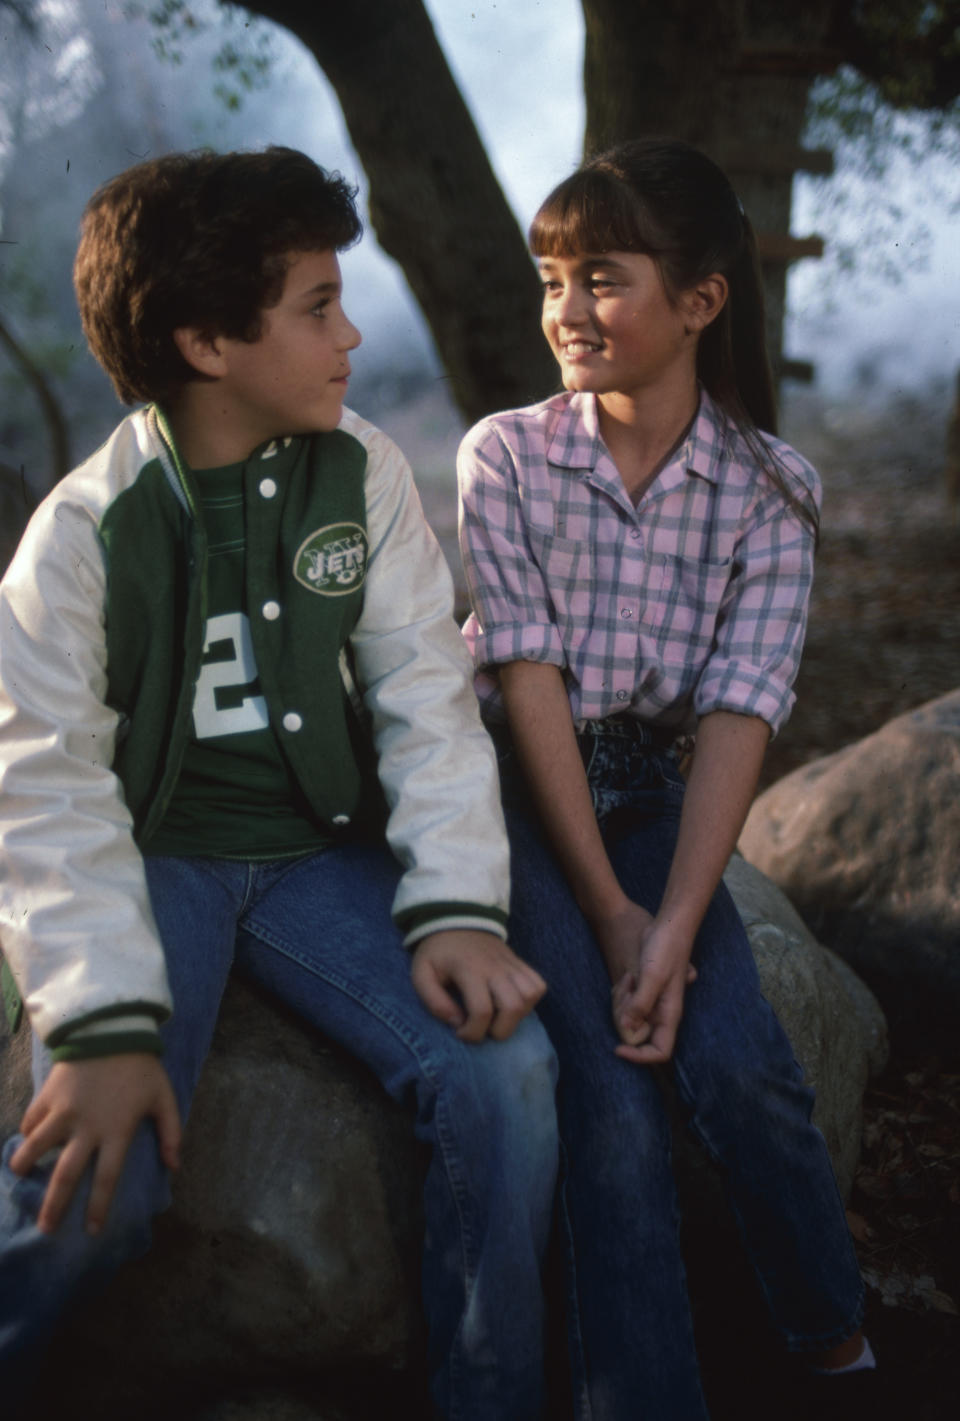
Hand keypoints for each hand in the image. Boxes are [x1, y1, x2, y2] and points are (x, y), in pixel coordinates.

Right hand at [10, 1054, 180, 1235]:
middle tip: (45, 1229)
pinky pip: (32, 1120)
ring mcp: (63, 1111)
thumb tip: (174, 1167)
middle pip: (66, 1174)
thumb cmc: (140, 1065)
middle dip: (55, 1205)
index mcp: (116, 1130)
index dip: (99, 1207)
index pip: (107, 1177)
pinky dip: (28, 1132)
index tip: (92, 1231)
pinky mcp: (48, 1094)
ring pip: (37, 1146)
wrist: (112, 1027)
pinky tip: (26, 1140)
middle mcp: (87, 1126)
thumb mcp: (163, 1096)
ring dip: (26, 1165)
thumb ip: (171, 1132)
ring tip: (19, 1178)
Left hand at [410, 929, 546, 1042]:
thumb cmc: (438, 952)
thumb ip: (433, 1001)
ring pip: (530, 996)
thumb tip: (456, 1023)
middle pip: (513, 1007)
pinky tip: (510, 1003)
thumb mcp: (421, 974)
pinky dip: (529, 1001)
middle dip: (500, 1030)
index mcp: (468, 969)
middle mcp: (495, 967)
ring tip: (497, 1016)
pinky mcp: (520, 963)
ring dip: (516, 1016)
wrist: (456, 920)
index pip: (482, 1010)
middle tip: (482, 1028)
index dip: (473, 1032)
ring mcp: (511, 964)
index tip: (460, 1032)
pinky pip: (538, 985)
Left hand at [611, 917, 696, 1065]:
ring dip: (623, 1004)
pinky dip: (623, 995)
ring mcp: (654, 1003)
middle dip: (625, 1021)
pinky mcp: (646, 992)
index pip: (660, 1052)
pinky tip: (627, 977)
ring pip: (631, 1020)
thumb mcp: (651, 976)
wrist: (669, 927)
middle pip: (639, 1036)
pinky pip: (629, 1004)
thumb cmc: (666, 950)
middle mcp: (663, 1013)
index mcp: (669, 1015)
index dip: (640, 1057)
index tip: (617, 1048)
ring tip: (627, 980)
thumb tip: (626, 1030)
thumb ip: (640, 1004)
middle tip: (624, 993)